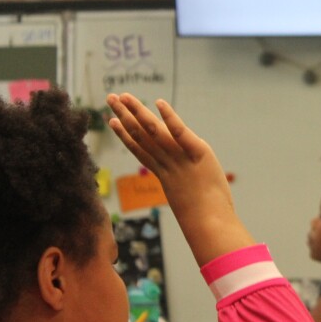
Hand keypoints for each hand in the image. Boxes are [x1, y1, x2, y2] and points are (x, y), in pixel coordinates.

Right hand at [106, 93, 254, 264]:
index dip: (125, 135)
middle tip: (110, 98)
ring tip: (124, 96)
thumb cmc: (205, 221)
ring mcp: (180, 158)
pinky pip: (181, 133)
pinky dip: (170, 118)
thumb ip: (183, 193)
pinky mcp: (198, 153)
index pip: (141, 150)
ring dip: (139, 112)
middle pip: (142, 136)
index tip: (112, 121)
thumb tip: (184, 200)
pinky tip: (158, 103)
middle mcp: (168, 164)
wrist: (211, 225)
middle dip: (125, 116)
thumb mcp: (189, 201)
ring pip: (155, 132)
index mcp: (165, 175)